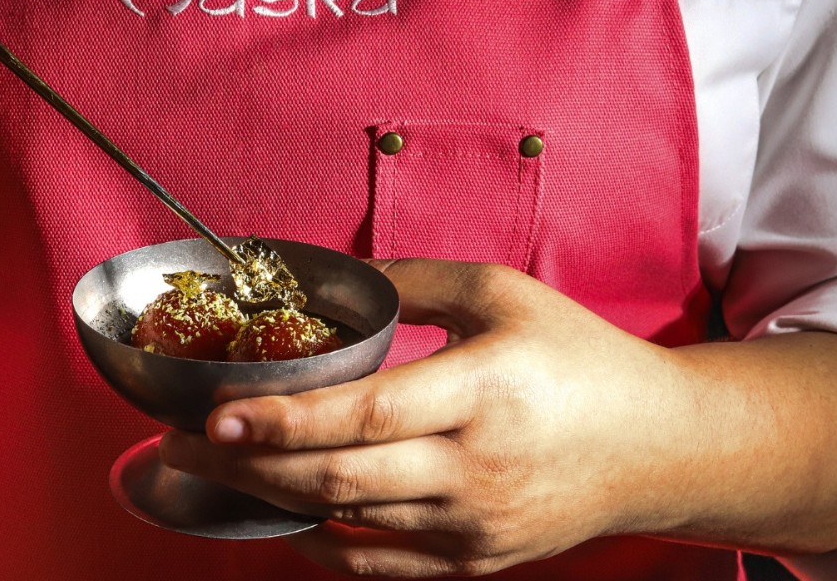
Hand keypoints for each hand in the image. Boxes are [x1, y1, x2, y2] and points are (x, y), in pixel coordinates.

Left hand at [159, 259, 691, 576]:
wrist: (658, 447)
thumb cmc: (580, 360)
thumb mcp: (504, 294)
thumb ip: (413, 284)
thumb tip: (334, 286)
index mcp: (483, 392)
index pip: (364, 416)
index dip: (283, 420)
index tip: (215, 415)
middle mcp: (476, 469)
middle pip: (338, 480)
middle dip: (247, 465)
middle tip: (178, 446)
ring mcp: (473, 526)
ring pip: (347, 522)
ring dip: (269, 499)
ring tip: (210, 472)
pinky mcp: (473, 561)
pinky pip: (378, 565)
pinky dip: (320, 547)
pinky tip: (279, 519)